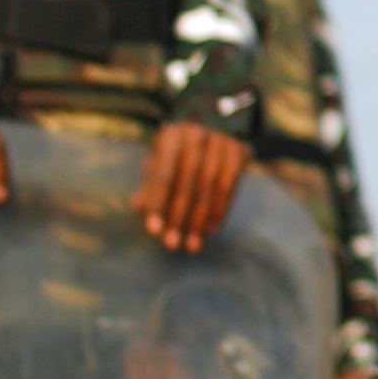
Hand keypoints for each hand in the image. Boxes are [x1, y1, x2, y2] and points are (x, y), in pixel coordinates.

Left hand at [138, 119, 247, 252]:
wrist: (208, 138)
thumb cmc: (175, 160)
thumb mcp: (158, 169)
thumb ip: (149, 188)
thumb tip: (138, 207)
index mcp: (171, 136)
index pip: (163, 174)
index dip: (158, 203)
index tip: (154, 231)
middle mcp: (197, 133)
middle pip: (187, 182)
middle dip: (179, 216)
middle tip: (172, 244)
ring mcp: (221, 140)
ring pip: (210, 187)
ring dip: (199, 220)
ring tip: (191, 245)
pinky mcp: (240, 150)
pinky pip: (230, 187)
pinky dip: (219, 211)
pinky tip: (209, 230)